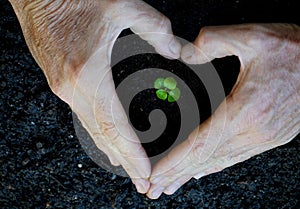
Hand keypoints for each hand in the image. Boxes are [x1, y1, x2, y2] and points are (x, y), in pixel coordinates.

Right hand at [9, 0, 180, 192]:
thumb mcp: (122, 6)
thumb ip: (155, 28)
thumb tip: (176, 50)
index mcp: (87, 74)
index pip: (114, 126)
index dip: (132, 153)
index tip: (146, 173)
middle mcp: (72, 89)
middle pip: (103, 137)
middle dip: (125, 162)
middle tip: (143, 183)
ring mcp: (63, 89)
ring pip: (92, 130)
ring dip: (112, 152)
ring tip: (130, 170)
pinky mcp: (60, 84)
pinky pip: (85, 118)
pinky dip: (100, 135)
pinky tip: (108, 144)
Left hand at [147, 23, 299, 198]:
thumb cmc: (297, 51)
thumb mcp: (254, 36)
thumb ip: (214, 40)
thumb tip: (187, 54)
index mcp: (246, 110)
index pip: (199, 144)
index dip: (174, 161)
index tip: (154, 174)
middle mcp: (254, 131)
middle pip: (205, 160)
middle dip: (176, 175)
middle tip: (152, 189)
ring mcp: (263, 137)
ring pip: (219, 162)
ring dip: (191, 175)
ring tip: (170, 186)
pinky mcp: (270, 136)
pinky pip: (235, 157)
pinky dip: (214, 166)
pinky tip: (202, 172)